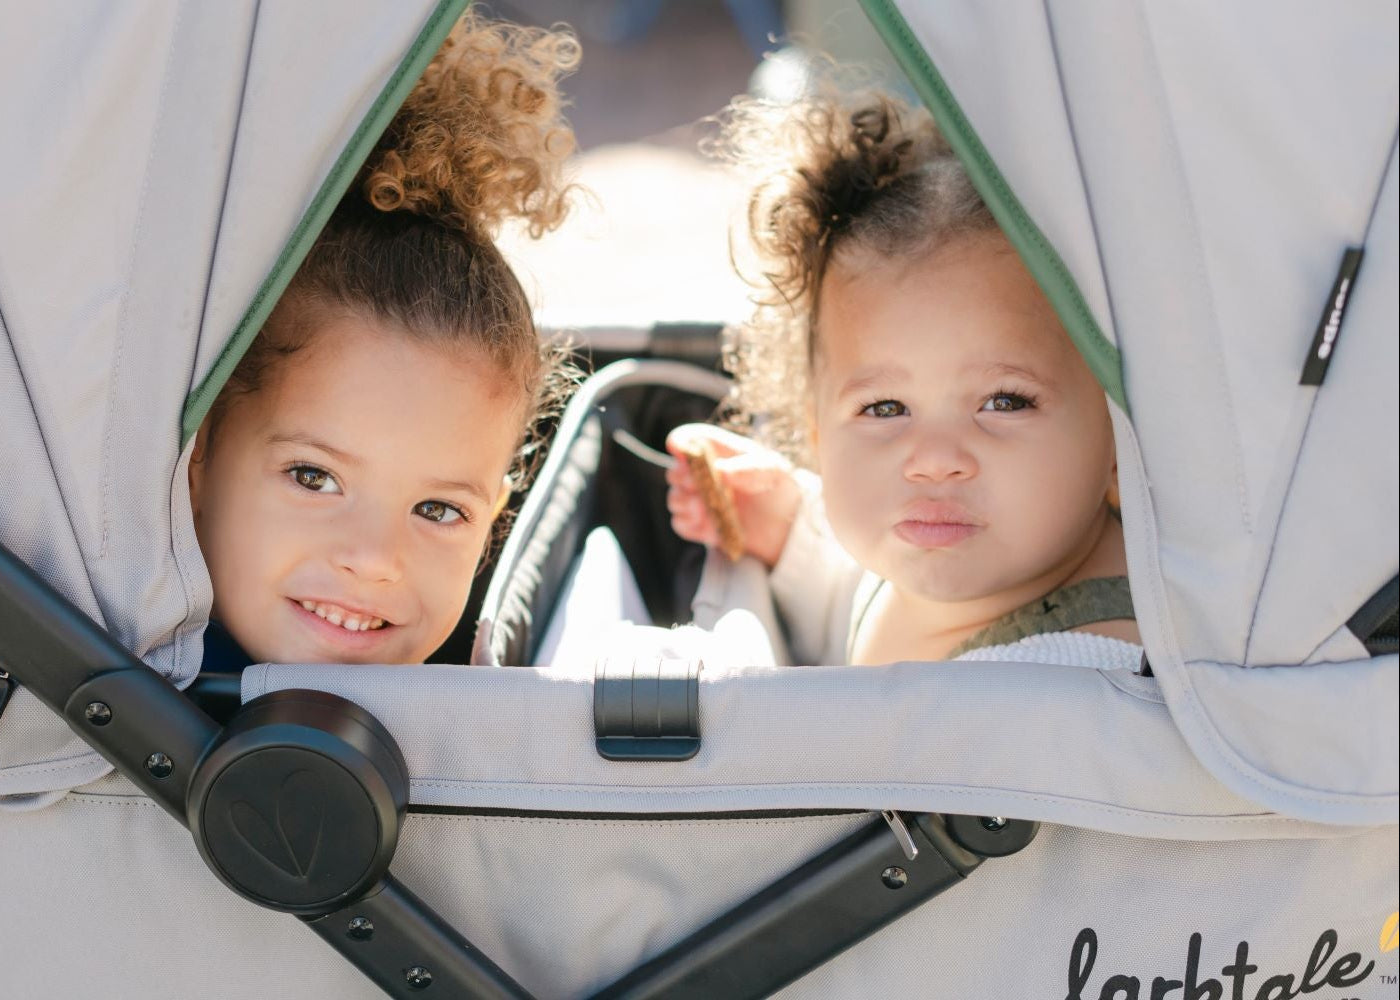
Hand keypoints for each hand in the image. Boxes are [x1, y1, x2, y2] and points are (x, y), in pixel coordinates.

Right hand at [665, 423, 801, 567]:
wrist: (789, 524)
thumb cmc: (781, 487)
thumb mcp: (773, 471)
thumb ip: (749, 468)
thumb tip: (721, 471)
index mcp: (720, 452)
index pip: (690, 439)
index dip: (680, 442)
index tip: (677, 448)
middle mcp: (705, 474)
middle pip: (675, 471)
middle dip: (681, 479)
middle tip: (696, 486)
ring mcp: (701, 500)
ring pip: (675, 499)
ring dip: (684, 505)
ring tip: (704, 511)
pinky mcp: (701, 525)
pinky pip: (680, 524)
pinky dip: (689, 525)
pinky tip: (707, 527)